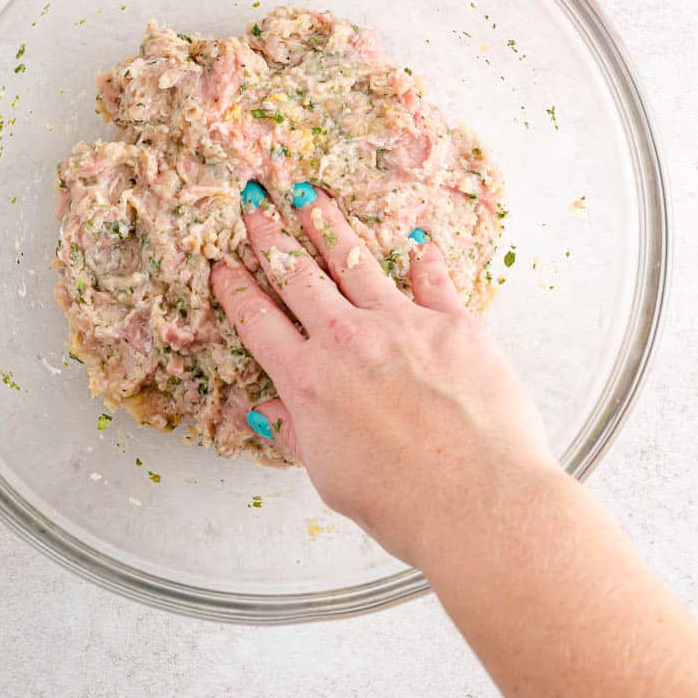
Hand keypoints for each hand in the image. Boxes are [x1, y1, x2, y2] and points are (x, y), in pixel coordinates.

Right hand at [210, 182, 557, 565]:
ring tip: (311, 195)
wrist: (476, 500)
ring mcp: (402, 324)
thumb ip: (299, 435)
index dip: (235, 289)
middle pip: (297, 274)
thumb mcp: (330, 475)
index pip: (258, 321)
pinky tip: (417, 240)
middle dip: (269, 234)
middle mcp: (348, 341)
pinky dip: (423, 257)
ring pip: (355, 259)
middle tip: (254, 202)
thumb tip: (271, 414)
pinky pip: (433, 278)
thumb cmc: (404, 503)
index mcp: (308, 381)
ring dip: (328, 223)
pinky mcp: (454, 323)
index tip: (221, 265)